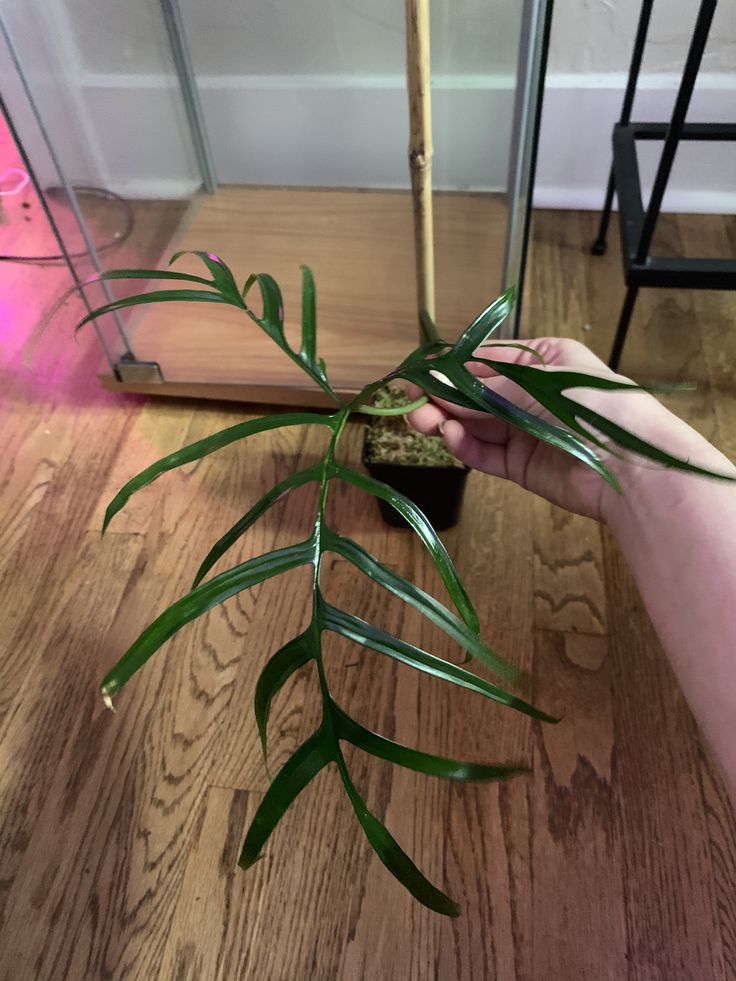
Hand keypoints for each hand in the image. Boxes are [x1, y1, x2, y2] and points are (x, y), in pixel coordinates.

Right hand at [408, 337, 726, 524]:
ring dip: (445, 421)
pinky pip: (484, 453)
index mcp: (539, 360)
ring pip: (472, 424)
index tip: (417, 375)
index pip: (483, 359)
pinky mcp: (519, 466)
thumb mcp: (538, 383)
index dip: (448, 368)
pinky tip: (450, 437)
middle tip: (411, 404)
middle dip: (441, 397)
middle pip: (472, 394)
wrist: (631, 467)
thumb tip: (438, 384)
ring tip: (423, 423)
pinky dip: (464, 446)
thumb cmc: (595, 406)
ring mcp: (523, 431)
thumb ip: (485, 387)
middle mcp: (527, 394)